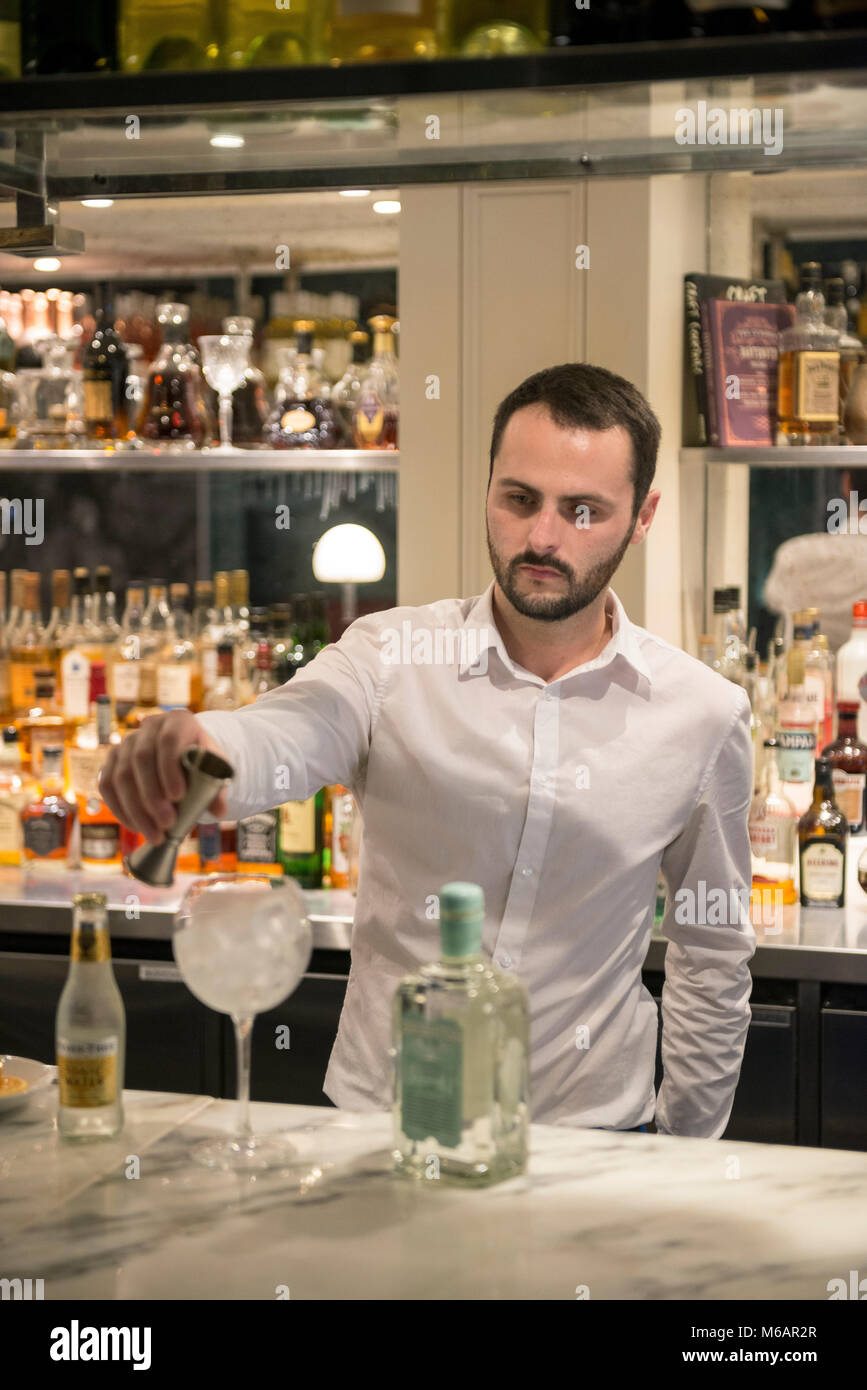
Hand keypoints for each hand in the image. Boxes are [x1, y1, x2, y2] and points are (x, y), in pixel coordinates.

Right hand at [99, 709, 229, 843]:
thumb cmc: (201, 763)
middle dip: (153, 796)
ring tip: (155, 834)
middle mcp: (148, 727)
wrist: (185, 758)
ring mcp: (126, 743)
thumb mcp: (214, 770)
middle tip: (168, 824)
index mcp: (178, 721)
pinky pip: (107, 785)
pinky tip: (136, 827)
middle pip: (141, 758)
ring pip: (121, 774)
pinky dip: (120, 809)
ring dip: (137, 809)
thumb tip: (218, 811)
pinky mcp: (111, 762)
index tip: (178, 797)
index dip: (170, 768)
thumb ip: (216, 789)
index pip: (169, 740)